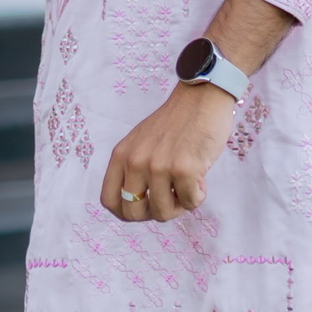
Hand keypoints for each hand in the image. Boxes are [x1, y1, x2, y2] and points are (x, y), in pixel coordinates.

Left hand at [101, 80, 235, 222]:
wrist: (201, 98)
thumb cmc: (175, 122)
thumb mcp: (141, 142)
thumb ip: (134, 169)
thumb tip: (139, 205)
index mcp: (121, 155)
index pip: (109, 200)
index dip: (126, 211)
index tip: (144, 207)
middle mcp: (136, 161)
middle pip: (133, 213)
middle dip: (154, 212)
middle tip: (170, 199)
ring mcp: (159, 166)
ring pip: (163, 212)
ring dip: (179, 205)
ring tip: (188, 186)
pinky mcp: (184, 169)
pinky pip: (189, 203)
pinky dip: (198, 196)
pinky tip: (201, 178)